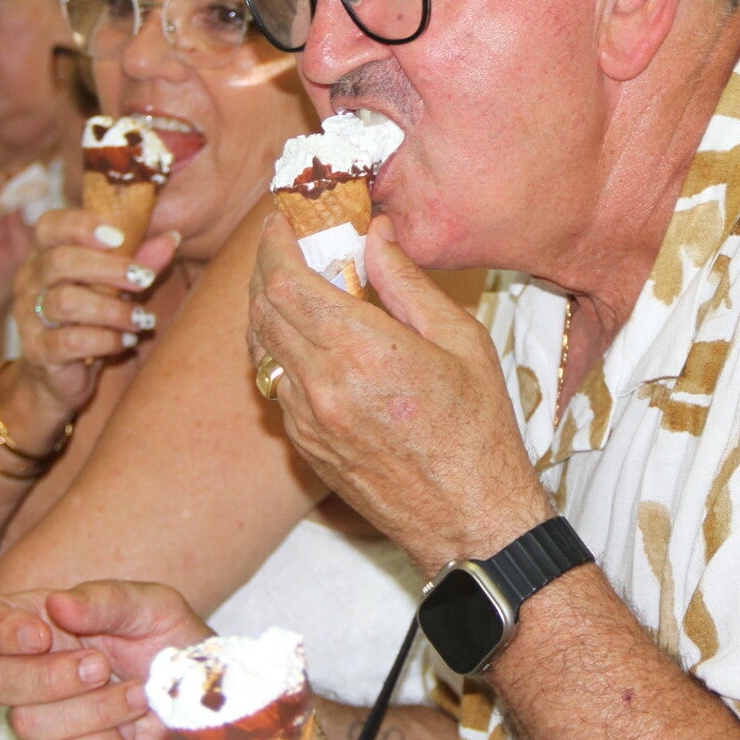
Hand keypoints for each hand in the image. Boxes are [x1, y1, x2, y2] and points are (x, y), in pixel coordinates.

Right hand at [0, 581, 207, 739]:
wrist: (203, 705)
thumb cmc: (172, 647)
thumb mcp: (153, 608)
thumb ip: (105, 600)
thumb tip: (57, 603)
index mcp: (42, 623)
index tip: (40, 636)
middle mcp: (31, 673)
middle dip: (50, 676)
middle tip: (102, 667)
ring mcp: (40, 723)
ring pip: (27, 724)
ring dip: (92, 711)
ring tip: (137, 696)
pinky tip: (125, 733)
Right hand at [11, 208, 178, 417]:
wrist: (60, 375)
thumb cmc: (92, 317)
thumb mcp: (117, 286)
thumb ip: (139, 261)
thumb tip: (171, 239)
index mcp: (46, 254)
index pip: (50, 226)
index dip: (81, 225)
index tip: (119, 237)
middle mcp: (30, 281)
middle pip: (61, 261)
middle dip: (109, 268)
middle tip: (144, 279)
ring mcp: (29, 316)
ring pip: (66, 302)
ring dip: (112, 310)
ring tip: (142, 319)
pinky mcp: (38, 350)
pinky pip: (70, 341)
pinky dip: (105, 340)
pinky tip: (126, 342)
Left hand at [247, 214, 552, 572]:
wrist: (468, 517)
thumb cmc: (478, 429)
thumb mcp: (461, 341)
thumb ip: (408, 283)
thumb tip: (375, 234)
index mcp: (361, 350)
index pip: (287, 281)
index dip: (275, 244)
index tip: (281, 221)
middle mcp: (322, 383)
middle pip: (263, 309)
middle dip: (267, 268)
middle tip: (286, 245)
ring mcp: (307, 419)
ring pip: (261, 348)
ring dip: (268, 309)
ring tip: (294, 286)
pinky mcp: (306, 445)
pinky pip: (276, 384)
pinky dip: (280, 351)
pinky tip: (309, 341)